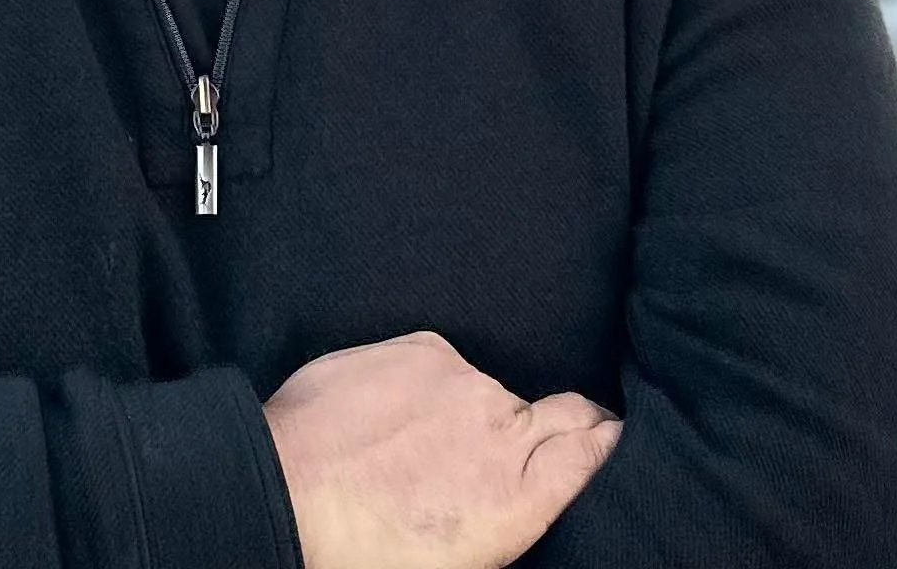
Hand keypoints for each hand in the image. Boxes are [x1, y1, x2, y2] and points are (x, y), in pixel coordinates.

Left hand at [263, 330, 619, 568]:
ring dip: (472, 411)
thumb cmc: (364, 549)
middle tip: (555, 435)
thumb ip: (506, 512)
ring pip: (490, 391)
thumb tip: (519, 495)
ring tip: (422, 443)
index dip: (607, 441)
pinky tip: (392, 413)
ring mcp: (463, 380)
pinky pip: (442, 365)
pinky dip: (429, 385)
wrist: (287, 490)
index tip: (609, 439)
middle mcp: (503, 428)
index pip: (596, 448)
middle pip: (568, 411)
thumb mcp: (460, 559)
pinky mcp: (422, 348)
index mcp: (519, 496)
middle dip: (573, 421)